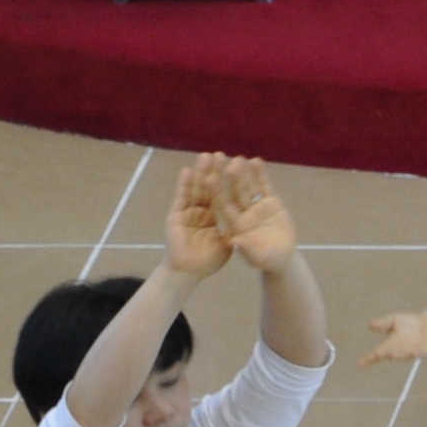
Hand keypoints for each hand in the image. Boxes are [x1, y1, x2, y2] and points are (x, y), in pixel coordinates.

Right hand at [160, 155, 239, 279]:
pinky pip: (181, 198)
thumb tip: (250, 222)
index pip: (227, 194)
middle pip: (212, 187)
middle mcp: (205, 211)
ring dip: (200, 172)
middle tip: (219, 153)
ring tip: (204, 155)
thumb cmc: (209, 262)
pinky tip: (186, 171)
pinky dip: (183, 185)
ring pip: (197, 188)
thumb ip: (238, 233)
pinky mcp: (177, 216)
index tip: (236, 164)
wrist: (188, 272)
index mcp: (219, 216)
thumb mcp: (228, 244)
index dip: (231, 180)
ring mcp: (190, 212)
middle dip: (216, 171)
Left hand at [216, 157, 299, 271]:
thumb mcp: (256, 257)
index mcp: (236, 225)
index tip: (207, 177)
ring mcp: (257, 207)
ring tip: (239, 157)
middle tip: (221, 160)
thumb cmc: (266, 260)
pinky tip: (256, 161)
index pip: (223, 205)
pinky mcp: (271, 203)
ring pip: (248, 186)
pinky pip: (265, 186)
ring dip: (243, 172)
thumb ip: (246, 249)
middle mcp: (244, 213)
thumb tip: (234, 242)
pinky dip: (261, 174)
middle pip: (234, 192)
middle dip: (228, 177)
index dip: (216, 192)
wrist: (281, 257)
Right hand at [364, 309, 426, 364]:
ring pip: (403, 355)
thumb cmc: (409, 321)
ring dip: (399, 354)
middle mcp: (400, 351)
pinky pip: (419, 354)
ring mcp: (412, 353)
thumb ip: (383, 323)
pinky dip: (415, 353)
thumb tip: (370, 324)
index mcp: (390, 345)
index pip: (377, 354)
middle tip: (379, 353)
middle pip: (390, 354)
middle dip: (386, 353)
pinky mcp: (424, 352)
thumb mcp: (394, 320)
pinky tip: (413, 352)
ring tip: (393, 352)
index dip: (368, 359)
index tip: (360, 364)